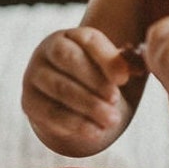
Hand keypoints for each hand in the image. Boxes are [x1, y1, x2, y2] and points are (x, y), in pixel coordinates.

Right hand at [22, 27, 134, 155]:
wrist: (63, 96)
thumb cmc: (95, 74)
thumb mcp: (110, 64)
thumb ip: (126, 63)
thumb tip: (139, 69)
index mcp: (71, 36)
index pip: (88, 39)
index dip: (107, 58)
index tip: (125, 79)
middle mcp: (47, 51)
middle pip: (69, 61)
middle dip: (95, 82)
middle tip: (116, 100)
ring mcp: (34, 76)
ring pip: (60, 89)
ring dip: (88, 106)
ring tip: (113, 120)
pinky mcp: (29, 102)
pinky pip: (50, 114)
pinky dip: (75, 124)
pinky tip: (96, 132)